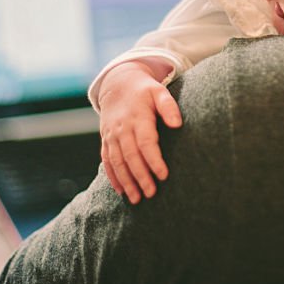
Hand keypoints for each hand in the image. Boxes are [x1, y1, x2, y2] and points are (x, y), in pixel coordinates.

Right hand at [97, 62, 181, 202]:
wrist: (117, 84)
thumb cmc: (144, 90)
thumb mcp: (159, 91)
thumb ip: (169, 106)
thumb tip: (178, 124)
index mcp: (138, 117)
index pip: (146, 142)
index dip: (154, 160)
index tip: (163, 175)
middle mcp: (122, 128)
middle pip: (131, 156)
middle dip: (140, 176)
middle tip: (151, 194)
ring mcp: (112, 135)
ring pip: (117, 162)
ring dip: (126, 181)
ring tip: (137, 199)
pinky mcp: (106, 140)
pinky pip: (107, 161)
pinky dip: (113, 177)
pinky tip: (121, 191)